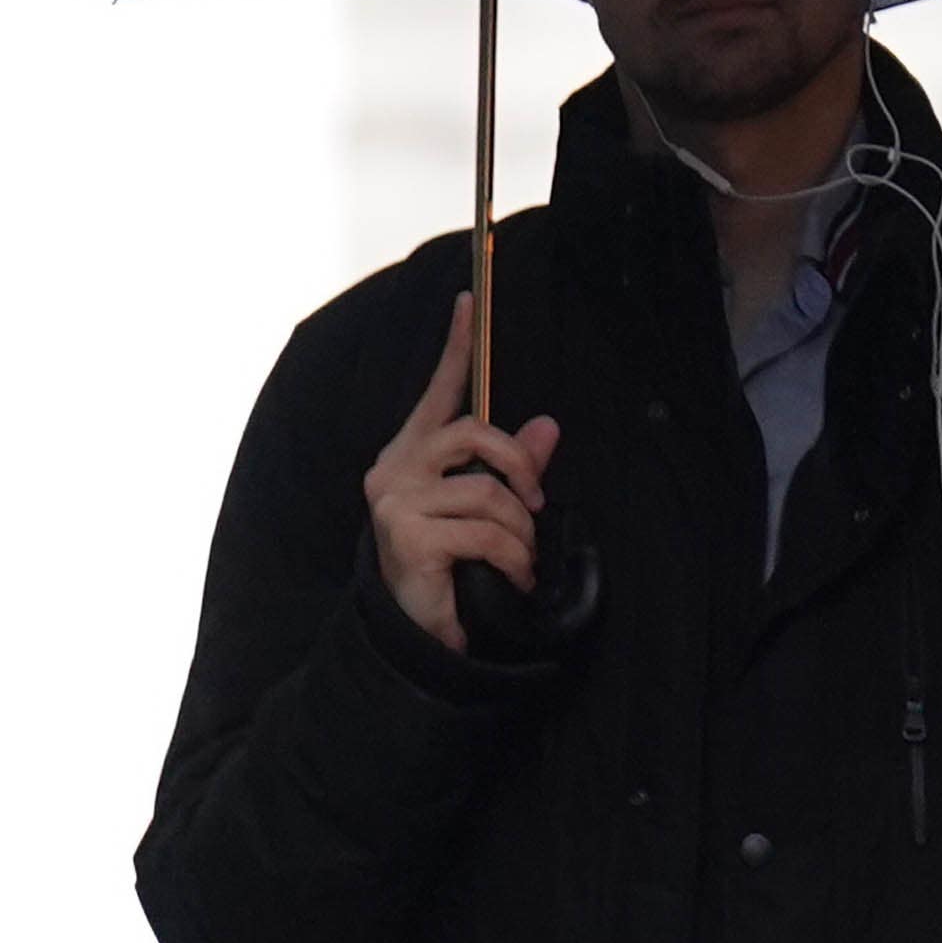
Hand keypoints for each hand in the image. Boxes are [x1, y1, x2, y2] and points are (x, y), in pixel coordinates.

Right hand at [366, 292, 561, 650]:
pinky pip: (486, 531)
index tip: (470, 302)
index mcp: (408, 457)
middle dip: (519, 464)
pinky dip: (512, 557)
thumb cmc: (448, 571)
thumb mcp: (484, 514)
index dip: (457, 349)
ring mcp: (396, 502)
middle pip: (473, 433)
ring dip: (520, 531)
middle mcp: (393, 471)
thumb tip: (548, 424)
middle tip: (537, 502)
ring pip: (487, 491)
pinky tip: (510, 580)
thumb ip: (512, 469)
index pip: (436, 393)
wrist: (416, 640)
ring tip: (521, 562)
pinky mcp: (408, 535)